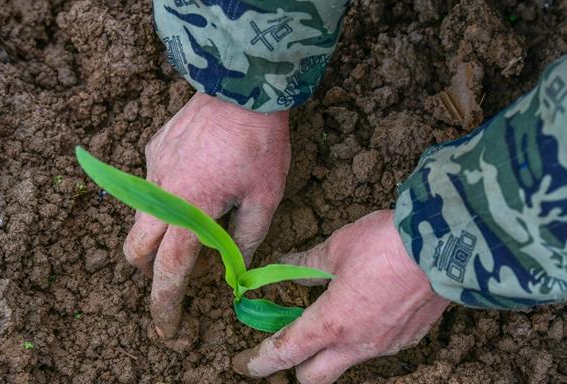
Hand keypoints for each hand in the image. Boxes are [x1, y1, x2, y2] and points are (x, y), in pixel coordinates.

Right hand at [123, 93, 290, 338]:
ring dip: (160, 231)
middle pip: (137, 250)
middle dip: (152, 270)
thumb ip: (247, 239)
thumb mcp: (265, 198)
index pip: (168, 270)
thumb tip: (237, 267)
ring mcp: (152, 169)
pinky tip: (197, 176)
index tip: (167, 327)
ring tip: (197, 215)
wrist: (243, 87)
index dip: (166, 303)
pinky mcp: (154, 148)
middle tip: (180, 269)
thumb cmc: (260, 144)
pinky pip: (152, 183)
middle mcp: (161, 193)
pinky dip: (167, 195)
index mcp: (190, 211)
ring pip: (141, 217)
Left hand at [232, 210, 448, 383]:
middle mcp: (358, 345)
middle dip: (295, 366)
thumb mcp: (337, 248)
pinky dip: (362, 334)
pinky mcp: (409, 338)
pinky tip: (369, 305)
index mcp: (333, 323)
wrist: (447, 247)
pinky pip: (376, 346)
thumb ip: (307, 264)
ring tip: (335, 312)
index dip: (260, 361)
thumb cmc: (387, 245)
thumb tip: (286, 266)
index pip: (286, 352)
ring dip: (332, 347)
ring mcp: (386, 346)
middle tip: (289, 341)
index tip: (245, 363)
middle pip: (314, 378)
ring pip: (347, 361)